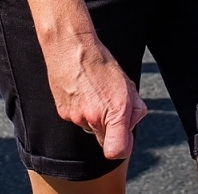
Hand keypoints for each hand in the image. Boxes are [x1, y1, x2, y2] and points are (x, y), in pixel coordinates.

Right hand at [43, 36, 147, 160]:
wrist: (69, 47)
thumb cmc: (100, 62)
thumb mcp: (127, 83)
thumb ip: (135, 109)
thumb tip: (132, 123)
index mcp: (115, 110)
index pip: (118, 151)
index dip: (123, 147)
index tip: (124, 139)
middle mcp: (94, 118)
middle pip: (105, 140)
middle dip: (110, 128)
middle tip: (109, 105)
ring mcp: (76, 117)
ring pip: (90, 128)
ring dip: (95, 117)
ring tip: (94, 92)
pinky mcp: (63, 113)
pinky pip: (77, 119)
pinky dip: (80, 110)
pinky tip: (82, 92)